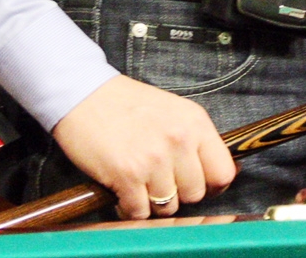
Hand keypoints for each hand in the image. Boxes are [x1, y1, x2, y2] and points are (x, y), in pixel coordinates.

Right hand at [50, 75, 236, 218]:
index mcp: (195, 122)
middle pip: (195, 194)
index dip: (212, 186)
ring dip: (153, 201)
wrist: (82, 93)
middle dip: (178, 193)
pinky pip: (139, 212)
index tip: (200, 186)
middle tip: (160, 182)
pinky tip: (122, 192)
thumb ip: (193, 138)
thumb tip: (211, 172)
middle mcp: (179, 140)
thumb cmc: (124, 103)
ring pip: (168, 207)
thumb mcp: (172, 111)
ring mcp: (154, 159)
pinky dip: (130, 208)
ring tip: (139, 184)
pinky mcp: (127, 175)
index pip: (223, 172)